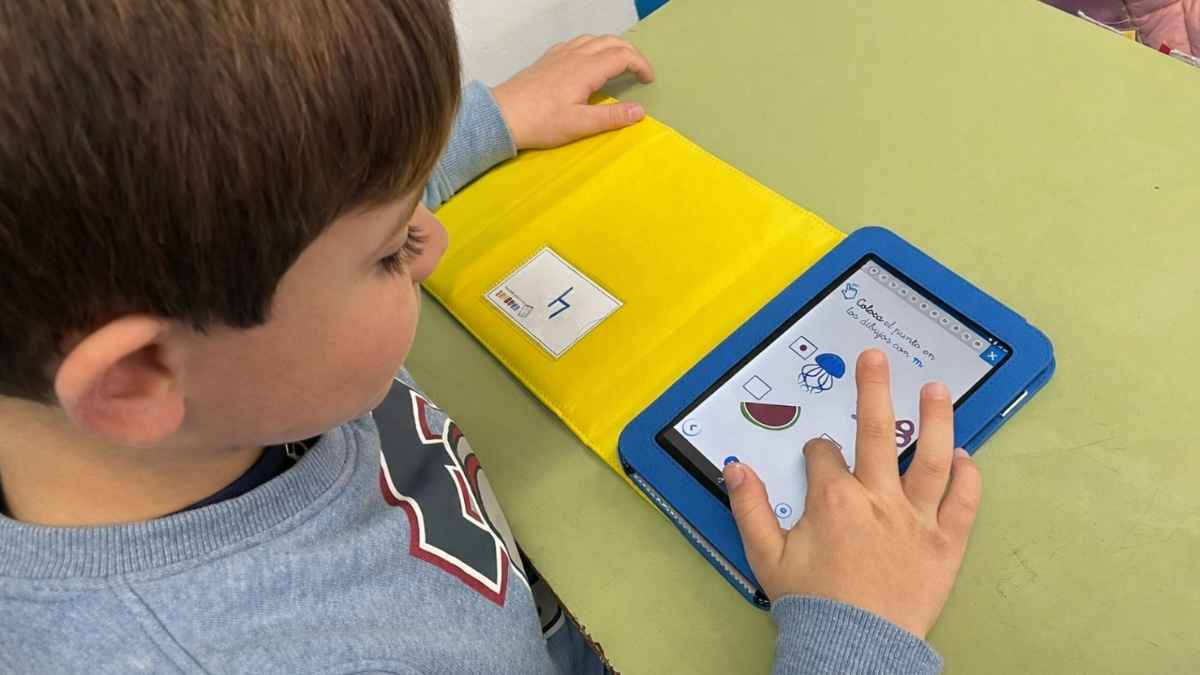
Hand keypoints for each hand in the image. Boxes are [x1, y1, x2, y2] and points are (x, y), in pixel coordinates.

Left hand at [492, 34, 654, 149]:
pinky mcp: (548, 59)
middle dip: (631, 53)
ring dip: (612, 47)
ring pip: (593, 39)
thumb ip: (612, 117)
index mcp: (586, 69)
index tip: (648, 81)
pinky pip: (576, 43)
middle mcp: (575, 55)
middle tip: (640, 71)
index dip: (641, 65)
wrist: (502, 115)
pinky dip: (592, 46)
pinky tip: (588, 60)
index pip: (623, 55)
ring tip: (619, 64)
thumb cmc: (541, 122)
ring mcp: (559, 54)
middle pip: (611, 42)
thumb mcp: (579, 125)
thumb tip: (640, 111)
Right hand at [724, 349, 982, 637]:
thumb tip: (736, 468)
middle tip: (877, 358)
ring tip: (937, 389)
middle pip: (877, 430)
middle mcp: (877, 499)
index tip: (820, 459)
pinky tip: (966, 456)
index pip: (825, 456)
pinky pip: (963, 502)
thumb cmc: (812, 603)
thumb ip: (750, 508)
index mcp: (834, 499)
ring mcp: (916, 518)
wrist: (855, 648)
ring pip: (930, 456)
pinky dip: (967, 477)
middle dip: (875, 389)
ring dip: (935, 418)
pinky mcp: (946, 543)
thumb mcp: (767, 556)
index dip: (819, 453)